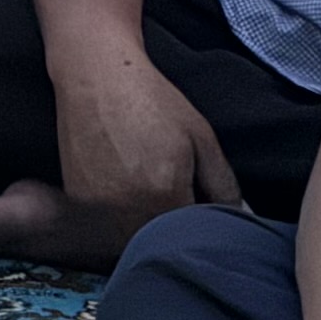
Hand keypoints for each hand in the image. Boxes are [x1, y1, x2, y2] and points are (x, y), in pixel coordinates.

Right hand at [47, 44, 238, 226]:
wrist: (97, 77)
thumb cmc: (152, 101)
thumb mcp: (201, 137)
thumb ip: (223, 185)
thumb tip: (242, 219)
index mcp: (165, 194)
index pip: (194, 235)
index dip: (202, 223)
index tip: (200, 203)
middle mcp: (129, 209)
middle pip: (161, 242)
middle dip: (174, 229)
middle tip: (175, 194)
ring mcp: (99, 208)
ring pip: (131, 240)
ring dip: (145, 228)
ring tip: (148, 191)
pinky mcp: (78, 201)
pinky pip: (106, 227)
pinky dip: (119, 219)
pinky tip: (125, 189)